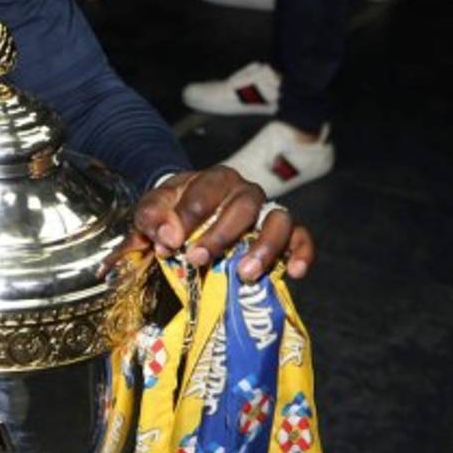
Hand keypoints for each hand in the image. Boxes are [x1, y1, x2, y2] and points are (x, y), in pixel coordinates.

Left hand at [121, 166, 314, 282]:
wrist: (191, 210)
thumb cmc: (173, 210)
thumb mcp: (153, 209)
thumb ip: (150, 218)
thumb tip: (165, 237)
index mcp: (213, 179)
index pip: (204, 194)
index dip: (186, 219)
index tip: (170, 243)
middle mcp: (244, 190)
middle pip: (243, 206)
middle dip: (220, 235)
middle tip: (198, 259)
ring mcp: (267, 210)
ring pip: (278, 221)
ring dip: (265, 247)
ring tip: (245, 273)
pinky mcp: (285, 231)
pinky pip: (302, 237)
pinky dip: (302, 252)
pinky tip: (295, 271)